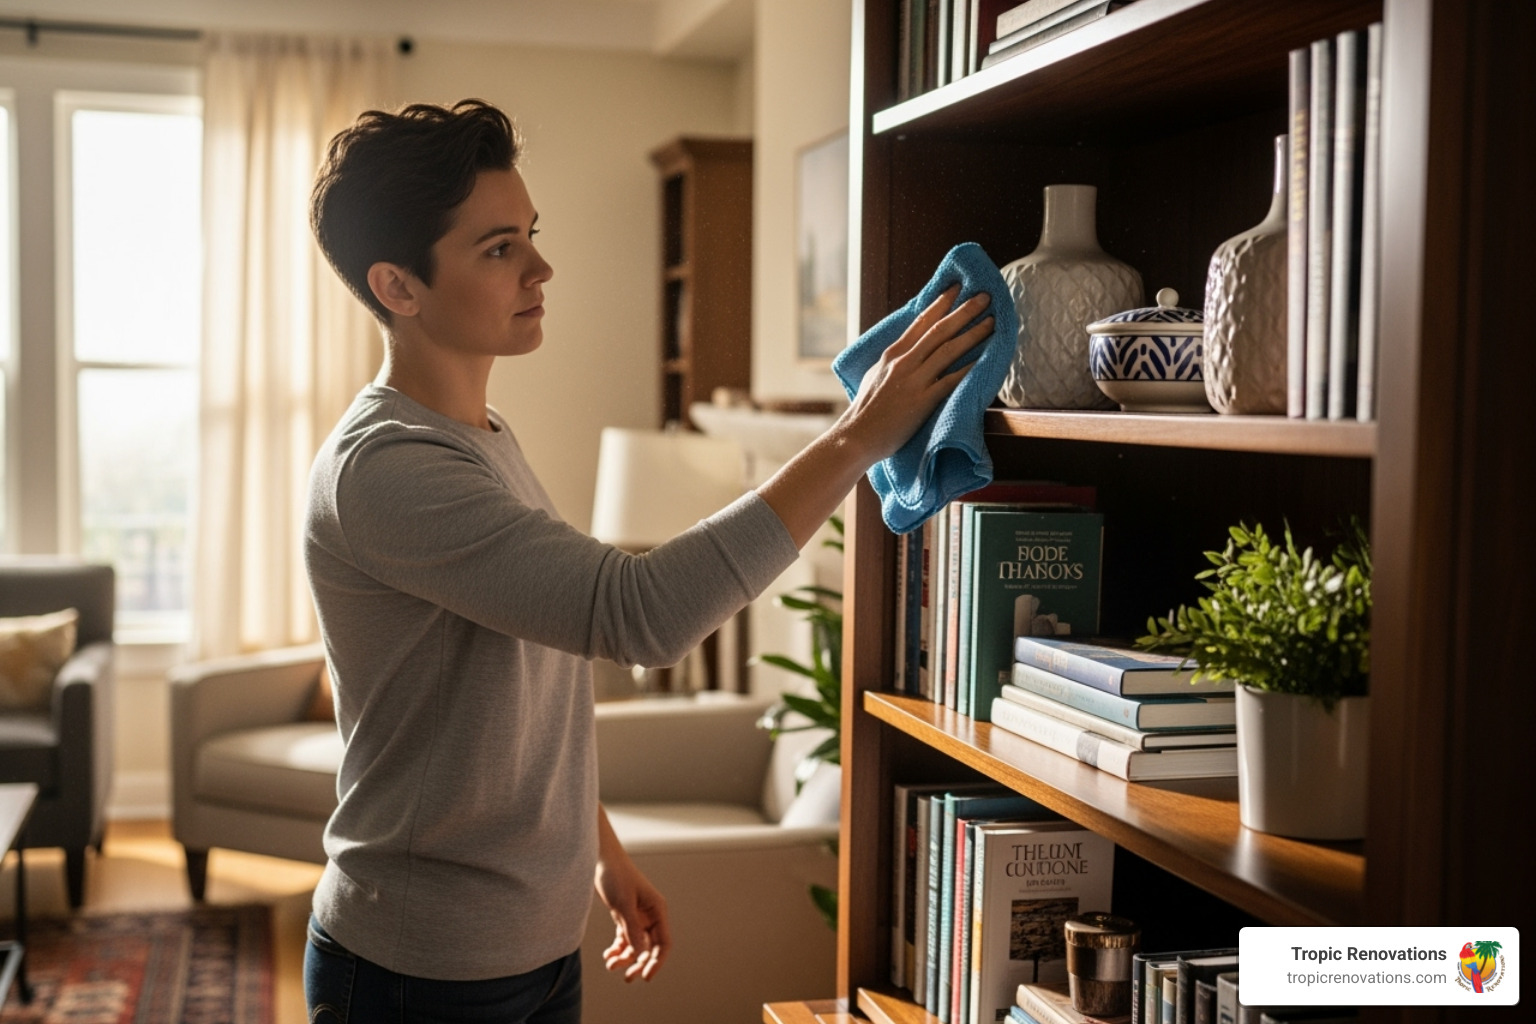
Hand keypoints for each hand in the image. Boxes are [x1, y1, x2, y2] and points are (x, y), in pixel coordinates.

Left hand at [595, 810, 669, 981]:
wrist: (601, 859)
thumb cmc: (615, 876)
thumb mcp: (623, 904)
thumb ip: (632, 929)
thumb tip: (641, 953)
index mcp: (657, 910)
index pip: (663, 942)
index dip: (657, 961)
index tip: (646, 976)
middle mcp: (650, 916)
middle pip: (650, 947)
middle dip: (640, 963)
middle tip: (628, 978)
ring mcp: (637, 917)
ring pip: (636, 945)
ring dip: (626, 958)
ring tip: (611, 965)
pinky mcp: (624, 916)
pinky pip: (624, 939)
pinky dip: (617, 949)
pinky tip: (608, 956)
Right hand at [843, 284, 994, 462]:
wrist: (856, 435)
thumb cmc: (865, 410)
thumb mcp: (875, 375)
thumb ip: (892, 361)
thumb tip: (906, 351)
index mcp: (892, 354)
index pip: (920, 321)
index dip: (940, 303)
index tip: (956, 288)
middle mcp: (903, 362)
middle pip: (939, 330)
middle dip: (963, 311)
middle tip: (984, 297)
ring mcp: (913, 380)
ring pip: (948, 350)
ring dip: (972, 334)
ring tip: (991, 322)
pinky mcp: (922, 401)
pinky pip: (950, 381)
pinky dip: (968, 369)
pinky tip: (984, 360)